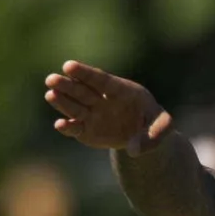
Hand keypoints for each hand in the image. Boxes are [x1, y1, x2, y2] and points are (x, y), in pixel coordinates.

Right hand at [44, 61, 171, 155]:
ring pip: (74, 106)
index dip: (85, 73)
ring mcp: (92, 114)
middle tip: (51, 79)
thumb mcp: (164, 126)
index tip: (68, 66)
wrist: (144, 135)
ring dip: (62, 102)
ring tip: (50, 94)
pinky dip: (67, 127)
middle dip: (67, 85)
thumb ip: (154, 135)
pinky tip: (60, 125)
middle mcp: (102, 100)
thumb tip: (134, 149)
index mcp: (121, 91)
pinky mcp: (86, 130)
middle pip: (82, 91)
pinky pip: (74, 128)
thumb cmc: (154, 123)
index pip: (101, 80)